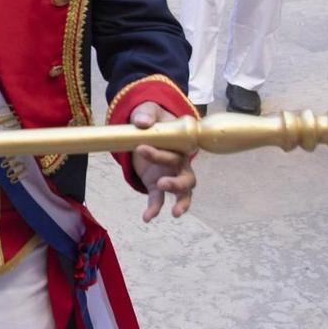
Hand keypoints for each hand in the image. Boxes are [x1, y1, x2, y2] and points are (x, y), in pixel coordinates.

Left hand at [128, 102, 195, 222]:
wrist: (146, 128)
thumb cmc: (153, 118)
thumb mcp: (149, 111)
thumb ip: (146, 114)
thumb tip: (142, 123)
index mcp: (180, 145)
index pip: (176, 152)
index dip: (161, 153)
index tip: (141, 147)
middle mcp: (179, 163)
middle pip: (186, 177)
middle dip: (176, 183)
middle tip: (160, 183)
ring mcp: (170, 175)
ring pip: (182, 192)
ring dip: (180, 201)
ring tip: (174, 213)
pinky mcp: (156, 185)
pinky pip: (159, 200)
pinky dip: (154, 209)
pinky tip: (147, 218)